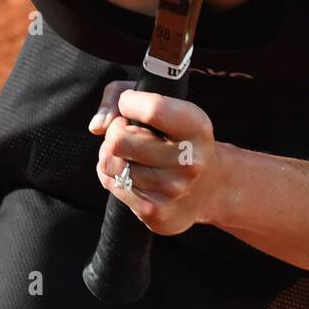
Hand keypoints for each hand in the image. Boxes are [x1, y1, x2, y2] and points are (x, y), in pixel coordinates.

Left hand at [88, 80, 226, 235]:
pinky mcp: (154, 212)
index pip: (153, 110)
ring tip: (131, 153)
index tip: (131, 103)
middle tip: (129, 131)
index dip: (129, 102)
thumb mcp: (164, 102)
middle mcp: (188, 162)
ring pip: (109, 162)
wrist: (211, 187)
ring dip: (112, 154)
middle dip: (115, 131)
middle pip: (118, 140)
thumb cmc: (179, 136)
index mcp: (196, 129)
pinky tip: (132, 171)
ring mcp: (171, 190)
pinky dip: (113, 174)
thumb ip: (119, 96)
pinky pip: (110, 183)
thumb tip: (97, 126)